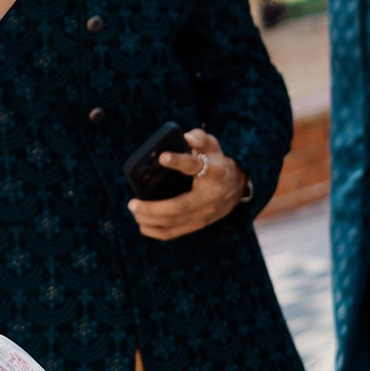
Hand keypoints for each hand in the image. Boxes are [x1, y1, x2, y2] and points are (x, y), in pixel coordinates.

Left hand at [130, 131, 248, 238]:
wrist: (237, 187)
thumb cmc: (217, 163)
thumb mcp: (213, 147)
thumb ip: (200, 139)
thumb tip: (186, 137)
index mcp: (214, 171)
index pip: (196, 166)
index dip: (179, 162)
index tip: (162, 157)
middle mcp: (210, 195)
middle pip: (180, 206)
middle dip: (153, 207)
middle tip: (132, 202)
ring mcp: (206, 213)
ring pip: (174, 222)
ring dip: (150, 219)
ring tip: (134, 211)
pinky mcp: (200, 224)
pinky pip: (174, 233)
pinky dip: (155, 231)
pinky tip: (142, 224)